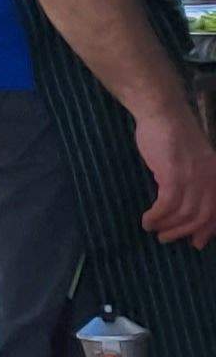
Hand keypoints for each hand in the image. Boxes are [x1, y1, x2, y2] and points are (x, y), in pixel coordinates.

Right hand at [142, 112, 215, 247]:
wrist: (163, 113)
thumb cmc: (173, 133)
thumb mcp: (194, 158)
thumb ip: (194, 178)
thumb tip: (184, 202)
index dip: (208, 230)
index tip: (196, 242)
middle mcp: (210, 179)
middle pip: (202, 216)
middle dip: (184, 232)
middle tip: (167, 239)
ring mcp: (193, 178)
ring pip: (185, 213)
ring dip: (167, 226)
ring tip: (153, 229)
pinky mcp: (174, 176)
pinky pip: (167, 205)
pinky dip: (156, 216)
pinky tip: (147, 219)